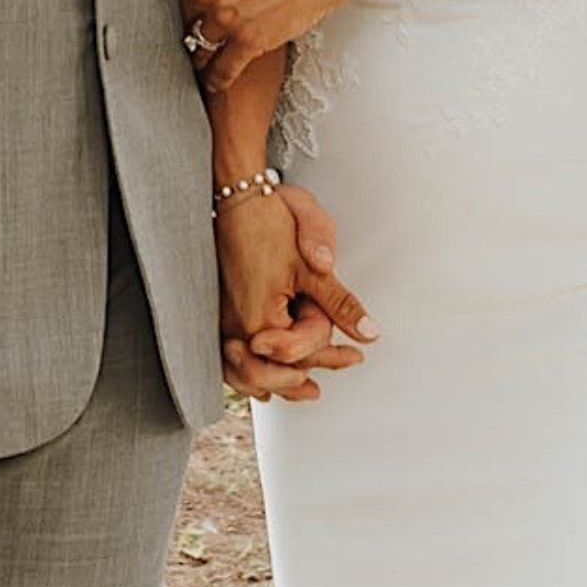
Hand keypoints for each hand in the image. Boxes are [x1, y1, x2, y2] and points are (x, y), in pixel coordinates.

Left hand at [181, 0, 367, 66]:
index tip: (181, 6)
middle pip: (182, 16)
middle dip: (189, 24)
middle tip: (192, 31)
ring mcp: (224, 17)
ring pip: (198, 44)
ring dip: (198, 54)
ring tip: (199, 60)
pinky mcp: (248, 40)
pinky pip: (223, 68)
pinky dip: (217, 78)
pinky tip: (214, 82)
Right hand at [216, 183, 374, 403]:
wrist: (236, 198)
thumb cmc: (268, 223)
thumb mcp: (315, 266)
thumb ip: (341, 304)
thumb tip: (369, 332)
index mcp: (259, 317)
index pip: (299, 353)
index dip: (329, 351)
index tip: (354, 353)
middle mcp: (235, 324)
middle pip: (270, 372)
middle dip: (302, 379)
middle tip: (336, 370)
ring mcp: (222, 319)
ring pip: (244, 371)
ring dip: (274, 382)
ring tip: (301, 389)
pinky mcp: (218, 311)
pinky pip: (229, 356)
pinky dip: (246, 371)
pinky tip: (258, 377)